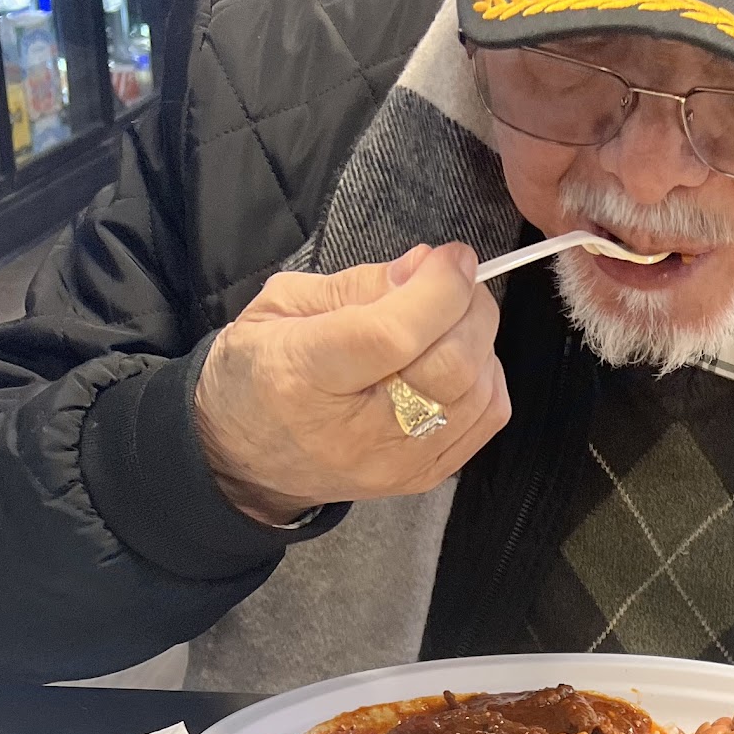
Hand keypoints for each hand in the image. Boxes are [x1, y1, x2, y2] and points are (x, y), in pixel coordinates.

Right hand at [192, 243, 509, 526]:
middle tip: (453, 282)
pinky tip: (454, 360)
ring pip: (480, 392)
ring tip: (448, 321)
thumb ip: (360, 283)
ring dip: (480, 341)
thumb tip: (429, 266)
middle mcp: (357, 431)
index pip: (392, 334)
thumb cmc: (262, 370)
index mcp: (305, 374)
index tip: (452, 257)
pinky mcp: (424, 476)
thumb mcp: (283, 303)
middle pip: (450, 365)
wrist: (246, 459)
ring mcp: (397, 462)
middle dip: (469, 308)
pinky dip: (485, 376)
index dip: (438, 289)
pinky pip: (487, 417)